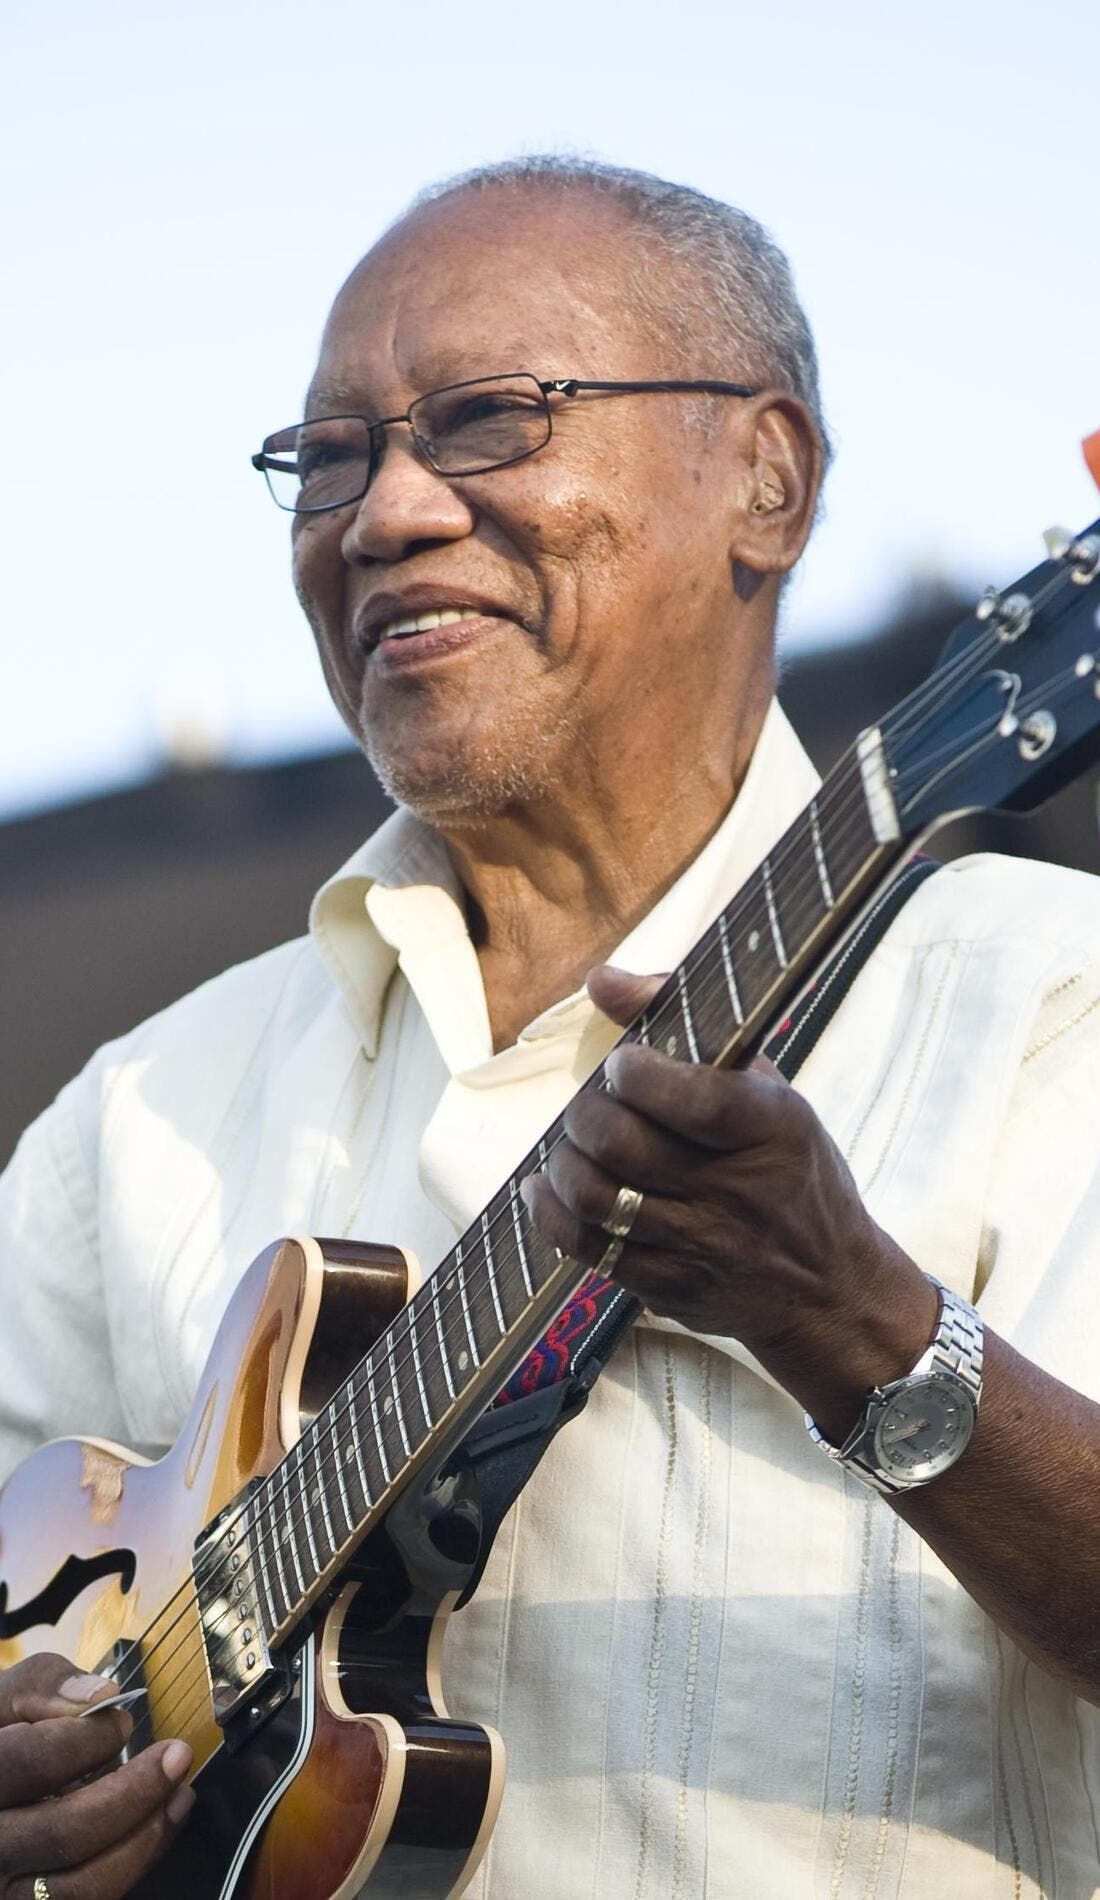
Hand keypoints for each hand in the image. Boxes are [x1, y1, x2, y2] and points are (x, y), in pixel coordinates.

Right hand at [0, 1653, 192, 1899]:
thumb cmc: (0, 1739)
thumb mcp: (2, 1702)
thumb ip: (41, 1686)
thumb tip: (101, 1697)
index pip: (34, 1762)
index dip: (89, 1739)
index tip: (122, 1721)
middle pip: (66, 1832)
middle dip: (136, 1790)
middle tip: (177, 1754)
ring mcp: (5, 1889)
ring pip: (84, 1884)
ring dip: (147, 1835)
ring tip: (180, 1792)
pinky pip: (91, 1899)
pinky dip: (134, 1862)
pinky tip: (158, 1824)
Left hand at [522, 966, 936, 1434]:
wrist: (830, 1285)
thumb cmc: (792, 1167)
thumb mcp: (767, 1088)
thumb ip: (685, 1020)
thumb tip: (602, 980)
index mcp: (771, 1127)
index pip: (686, 1096)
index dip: (632, 1073)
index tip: (624, 1066)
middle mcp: (738, 1188)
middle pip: (622, 1144)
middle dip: (585, 1115)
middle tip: (591, 1108)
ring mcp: (703, 1245)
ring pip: (595, 1197)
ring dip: (562, 1163)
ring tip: (572, 1147)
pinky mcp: (671, 1288)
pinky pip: (590, 1249)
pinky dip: (552, 1213)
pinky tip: (547, 1190)